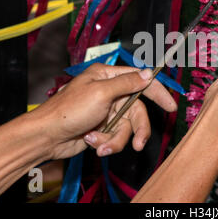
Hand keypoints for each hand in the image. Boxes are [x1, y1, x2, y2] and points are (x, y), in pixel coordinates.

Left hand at [31, 64, 176, 158]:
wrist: (47, 137)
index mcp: (108, 77)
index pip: (140, 80)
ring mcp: (106, 112)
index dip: (158, 92)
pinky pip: (115, 137)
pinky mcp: (102, 128)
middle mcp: (110, 93)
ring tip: (99, 144)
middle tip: (139, 144)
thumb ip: (127, 83)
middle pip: (137, 111)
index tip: (170, 105)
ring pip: (127, 128)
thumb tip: (148, 74)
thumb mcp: (101, 93)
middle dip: (136, 129)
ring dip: (114, 139)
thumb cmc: (69, 110)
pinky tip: (91, 141)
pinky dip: (105, 142)